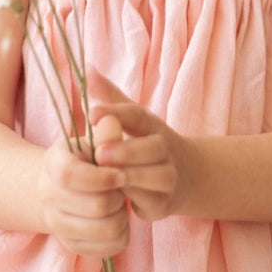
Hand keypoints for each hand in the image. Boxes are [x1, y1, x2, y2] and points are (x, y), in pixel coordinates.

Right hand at [37, 109, 130, 258]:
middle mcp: (48, 196)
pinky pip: (106, 249)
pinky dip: (120, 236)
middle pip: (96, 205)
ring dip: (120, 217)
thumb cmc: (86, 160)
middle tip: (122, 189)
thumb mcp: (94, 141)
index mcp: (53, 164)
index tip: (121, 174)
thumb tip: (112, 120)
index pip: (71, 175)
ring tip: (119, 205)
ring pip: (104, 229)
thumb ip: (106, 132)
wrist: (63, 189)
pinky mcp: (71, 245)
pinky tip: (117, 221)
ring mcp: (57, 224)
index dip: (102, 177)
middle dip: (118, 196)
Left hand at [85, 64, 194, 221]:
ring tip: (106, 175)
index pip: (137, 115)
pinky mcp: (163, 204)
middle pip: (153, 147)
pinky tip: (113, 197)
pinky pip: (151, 202)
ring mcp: (168, 177)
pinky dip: (134, 200)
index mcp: (152, 126)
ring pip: (156, 176)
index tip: (91, 113)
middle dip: (126, 150)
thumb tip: (86, 68)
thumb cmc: (145, 144)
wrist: (186, 178)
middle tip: (100, 153)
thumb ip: (109, 96)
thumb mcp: (130, 119)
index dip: (115, 112)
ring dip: (132, 175)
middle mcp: (165, 150)